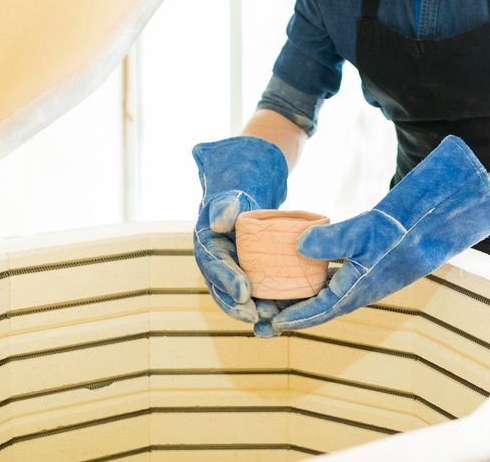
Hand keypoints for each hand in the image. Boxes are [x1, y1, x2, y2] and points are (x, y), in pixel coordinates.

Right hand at [192, 136, 287, 332]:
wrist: (253, 168)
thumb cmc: (241, 171)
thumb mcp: (232, 182)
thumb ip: (225, 200)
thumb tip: (218, 221)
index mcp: (206, 234)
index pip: (212, 262)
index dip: (226, 279)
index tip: (244, 292)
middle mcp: (216, 251)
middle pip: (223, 284)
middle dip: (238, 303)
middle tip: (257, 316)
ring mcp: (233, 259)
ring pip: (239, 291)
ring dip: (253, 308)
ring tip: (272, 321)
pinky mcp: (250, 263)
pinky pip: (257, 285)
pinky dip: (267, 300)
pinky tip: (283, 313)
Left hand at [269, 135, 489, 333]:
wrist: (435, 227)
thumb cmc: (401, 229)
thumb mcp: (363, 230)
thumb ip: (330, 239)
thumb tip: (297, 245)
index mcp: (357, 289)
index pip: (318, 311)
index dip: (293, 318)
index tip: (269, 324)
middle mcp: (359, 291)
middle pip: (319, 310)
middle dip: (292, 316)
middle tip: (262, 319)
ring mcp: (365, 282)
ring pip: (327, 299)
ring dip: (303, 303)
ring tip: (278, 301)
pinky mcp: (369, 271)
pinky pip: (337, 286)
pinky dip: (318, 287)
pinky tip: (306, 276)